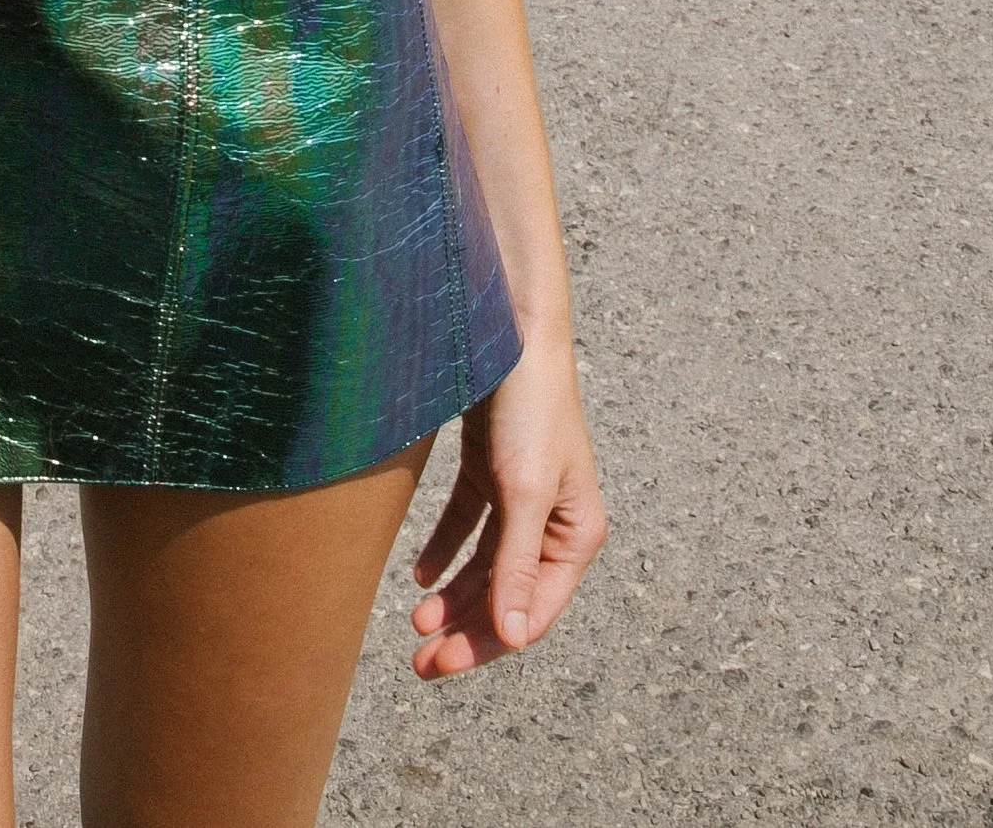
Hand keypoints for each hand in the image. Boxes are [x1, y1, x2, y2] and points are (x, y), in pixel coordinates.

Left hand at [409, 334, 607, 678]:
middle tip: (419, 662)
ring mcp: (522, 495)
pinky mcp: (492, 468)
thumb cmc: (530, 408)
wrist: (508, 328)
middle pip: (507, 593)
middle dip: (465, 629)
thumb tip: (512, 636)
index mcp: (577, 535)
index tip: (439, 664)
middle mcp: (554, 521)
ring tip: (416, 622)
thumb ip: (517, 566)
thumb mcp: (525, 492)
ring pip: (485, 564)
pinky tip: (420, 572)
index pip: (530, 611)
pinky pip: (469, 524)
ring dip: (454, 595)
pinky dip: (446, 548)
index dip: (486, 642)